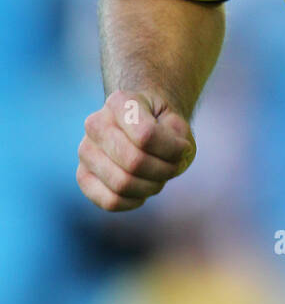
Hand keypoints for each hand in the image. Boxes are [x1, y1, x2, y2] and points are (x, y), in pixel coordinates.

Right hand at [77, 89, 195, 211]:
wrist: (144, 128)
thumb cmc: (163, 127)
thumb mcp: (178, 125)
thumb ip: (177, 138)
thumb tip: (171, 159)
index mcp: (120, 102)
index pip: (147, 136)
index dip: (173, 149)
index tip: (183, 147)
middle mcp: (95, 123)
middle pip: (134, 162)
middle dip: (163, 170)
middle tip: (173, 166)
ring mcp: (86, 150)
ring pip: (122, 184)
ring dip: (151, 187)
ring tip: (159, 177)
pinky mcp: (83, 176)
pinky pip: (110, 201)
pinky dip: (134, 200)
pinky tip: (143, 190)